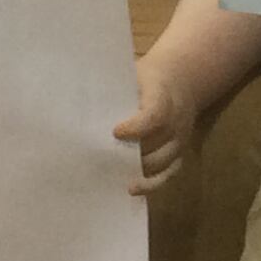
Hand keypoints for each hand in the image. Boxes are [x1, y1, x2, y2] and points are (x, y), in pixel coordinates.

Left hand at [113, 58, 200, 193]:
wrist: (181, 78)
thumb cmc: (148, 77)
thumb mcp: (135, 73)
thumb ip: (114, 88)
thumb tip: (78, 102)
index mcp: (162, 95)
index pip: (155, 115)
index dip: (136, 128)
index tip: (115, 132)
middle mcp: (176, 119)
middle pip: (157, 143)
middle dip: (131, 155)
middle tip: (103, 160)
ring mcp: (180, 138)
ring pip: (163, 161)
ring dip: (139, 170)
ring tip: (113, 176)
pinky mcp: (180, 151)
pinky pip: (171, 172)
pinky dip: (153, 183)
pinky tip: (133, 188)